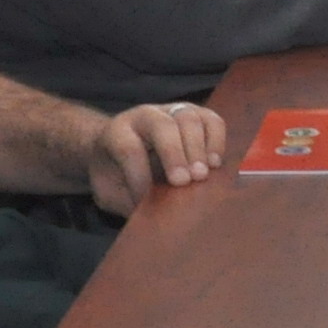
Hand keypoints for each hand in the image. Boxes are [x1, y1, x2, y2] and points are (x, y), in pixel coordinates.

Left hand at [89, 100, 227, 213]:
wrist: (119, 149)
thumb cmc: (116, 174)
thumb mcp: (110, 190)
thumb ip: (126, 200)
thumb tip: (153, 216)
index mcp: (117, 132)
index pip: (128, 148)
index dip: (139, 175)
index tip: (145, 200)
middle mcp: (144, 115)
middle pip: (161, 126)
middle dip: (174, 154)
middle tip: (184, 182)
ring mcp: (171, 111)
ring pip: (188, 118)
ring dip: (198, 148)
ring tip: (202, 176)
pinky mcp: (195, 115)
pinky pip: (211, 120)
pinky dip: (216, 141)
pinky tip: (214, 164)